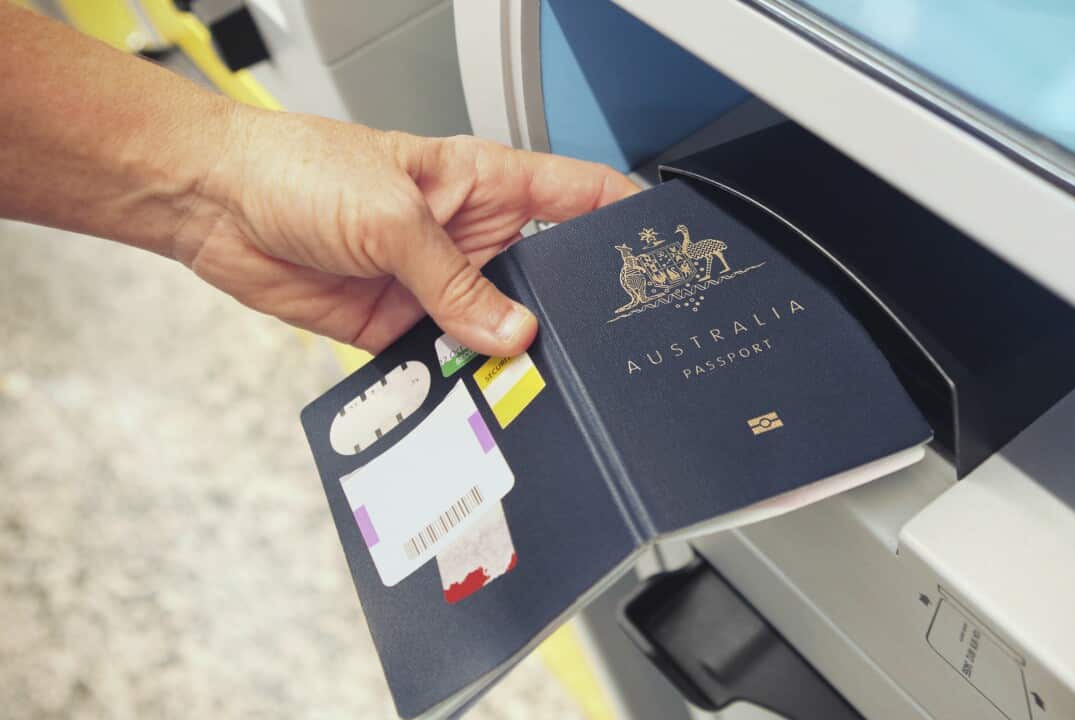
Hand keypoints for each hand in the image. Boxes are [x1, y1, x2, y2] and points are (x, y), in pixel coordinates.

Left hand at [173, 107, 637, 354]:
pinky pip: (444, 364)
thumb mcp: (392, 217)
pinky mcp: (399, 326)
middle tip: (583, 348)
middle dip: (562, 313)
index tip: (658, 253)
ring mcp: (435, 284)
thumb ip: (455, 281)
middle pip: (544, 279)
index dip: (623, 218)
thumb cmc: (295, 168)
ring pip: (496, 332)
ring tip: (523, 382)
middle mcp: (468, 234)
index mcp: (483, 182)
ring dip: (504, 358)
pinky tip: (466, 397)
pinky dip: (455, 384)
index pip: (578, 194)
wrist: (214, 203)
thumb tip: (511, 334)